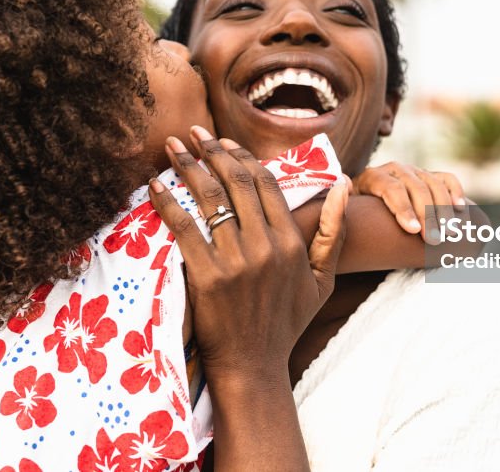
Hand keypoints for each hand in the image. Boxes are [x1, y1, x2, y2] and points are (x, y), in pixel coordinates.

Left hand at [148, 126, 349, 380]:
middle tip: (193, 134)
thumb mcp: (322, 279)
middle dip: (212, 151)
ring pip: (211, 199)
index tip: (223, 142)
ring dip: (189, 166)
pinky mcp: (207, 277)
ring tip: (173, 147)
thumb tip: (344, 184)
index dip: (243, 157)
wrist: (252, 366)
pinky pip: (184, 228)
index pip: (265, 183)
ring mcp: (236, 261)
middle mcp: (266, 246)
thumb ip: (334, 231)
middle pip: (236, 182)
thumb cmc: (286, 322)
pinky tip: (155, 186)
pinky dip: (168, 202)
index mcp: (292, 242)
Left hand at [353, 163, 465, 242]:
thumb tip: (346, 185)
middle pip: (416, 189)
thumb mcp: (344, 210)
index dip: (403, 209)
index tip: (413, 231)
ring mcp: (414, 171)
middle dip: (427, 216)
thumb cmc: (356, 215)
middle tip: (435, 240)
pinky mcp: (430, 176)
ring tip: (450, 232)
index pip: (391, 189)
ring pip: (433, 185)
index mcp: (373, 177)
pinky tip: (461, 209)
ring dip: (444, 209)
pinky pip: (447, 179)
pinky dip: (456, 191)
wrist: (367, 205)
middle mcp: (395, 170)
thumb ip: (342, 203)